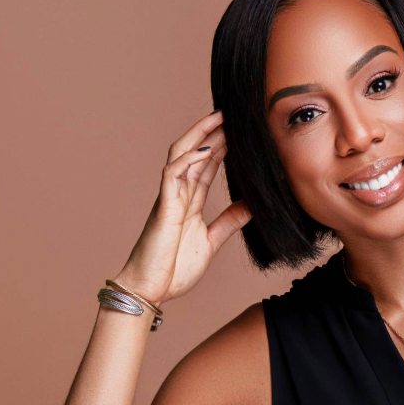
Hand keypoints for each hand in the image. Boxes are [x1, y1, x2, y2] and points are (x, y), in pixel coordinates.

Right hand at [111, 110, 250, 307]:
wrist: (151, 289)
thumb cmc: (174, 269)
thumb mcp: (211, 242)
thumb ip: (229, 222)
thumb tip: (251, 206)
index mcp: (188, 203)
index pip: (205, 167)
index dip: (220, 147)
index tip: (239, 133)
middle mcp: (178, 195)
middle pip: (194, 153)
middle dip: (211, 133)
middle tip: (232, 115)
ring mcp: (169, 198)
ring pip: (181, 155)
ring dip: (199, 136)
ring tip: (218, 119)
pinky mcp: (163, 207)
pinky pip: (172, 174)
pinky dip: (187, 160)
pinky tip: (204, 150)